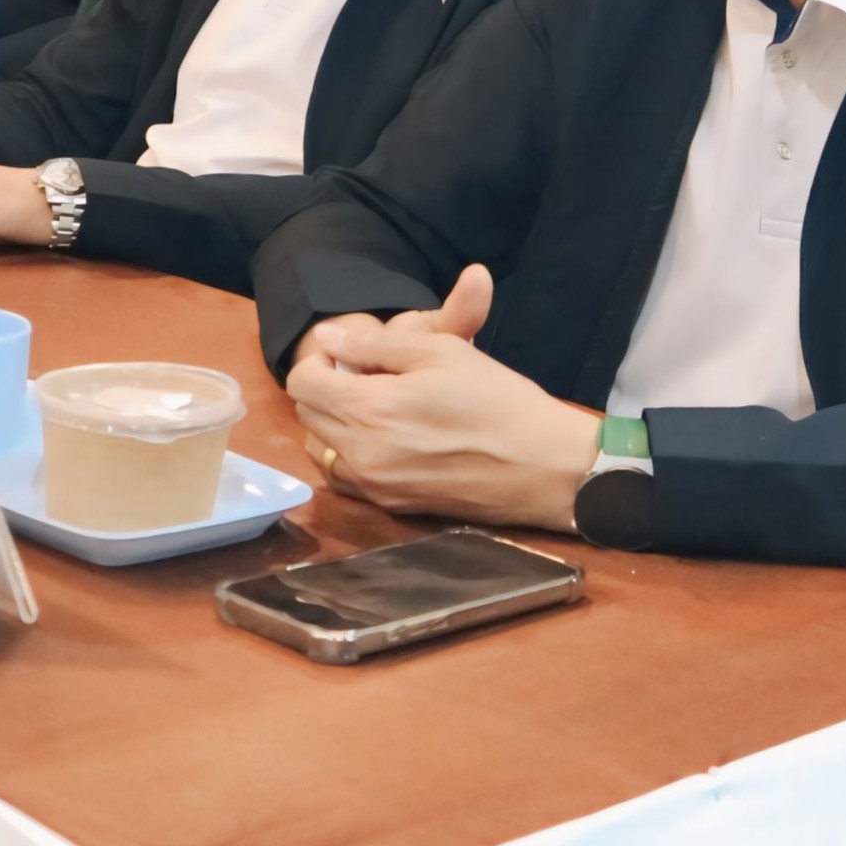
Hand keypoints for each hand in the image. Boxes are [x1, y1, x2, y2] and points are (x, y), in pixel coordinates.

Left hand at [287, 265, 599, 531]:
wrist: (544, 466)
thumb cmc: (497, 398)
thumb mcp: (440, 351)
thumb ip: (373, 345)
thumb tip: (327, 339)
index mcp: (369, 410)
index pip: (302, 383)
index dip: (320, 360)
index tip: (350, 354)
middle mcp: (361, 455)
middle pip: (308, 414)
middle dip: (328, 388)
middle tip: (371, 375)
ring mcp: (375, 486)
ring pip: (322, 447)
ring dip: (336, 423)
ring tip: (381, 407)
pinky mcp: (393, 506)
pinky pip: (346, 476)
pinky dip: (352, 453)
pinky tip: (391, 438)